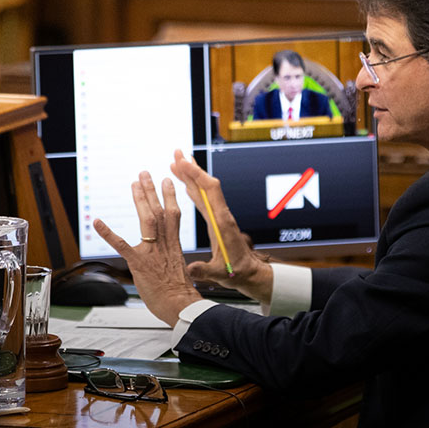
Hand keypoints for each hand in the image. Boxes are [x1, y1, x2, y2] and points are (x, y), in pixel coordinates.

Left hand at [93, 171, 201, 325]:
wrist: (180, 305)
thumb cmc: (181, 295)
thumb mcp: (181, 272)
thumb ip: (173, 262)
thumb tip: (169, 264)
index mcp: (174, 246)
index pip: (173, 215)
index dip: (170, 197)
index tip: (168, 182)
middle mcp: (164, 245)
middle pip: (159, 211)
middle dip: (152, 191)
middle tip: (145, 174)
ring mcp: (151, 252)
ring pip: (147, 220)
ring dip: (140, 200)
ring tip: (134, 183)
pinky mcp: (139, 263)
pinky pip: (121, 245)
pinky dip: (108, 232)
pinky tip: (98, 222)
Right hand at [171, 149, 272, 303]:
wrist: (251, 274)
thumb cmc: (238, 273)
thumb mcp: (220, 274)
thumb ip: (205, 271)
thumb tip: (191, 270)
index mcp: (222, 223)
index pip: (210, 192)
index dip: (196, 176)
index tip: (183, 162)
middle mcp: (221, 215)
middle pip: (206, 185)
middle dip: (191, 168)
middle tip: (177, 153)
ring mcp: (219, 217)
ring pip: (204, 191)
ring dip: (191, 176)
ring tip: (177, 162)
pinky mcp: (217, 221)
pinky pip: (204, 200)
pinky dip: (194, 189)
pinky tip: (186, 184)